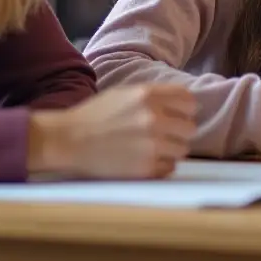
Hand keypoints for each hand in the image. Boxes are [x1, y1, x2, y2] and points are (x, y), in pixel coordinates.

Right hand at [28, 84, 196, 178]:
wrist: (69, 139)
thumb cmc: (96, 114)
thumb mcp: (125, 93)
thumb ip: (154, 96)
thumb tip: (183, 104)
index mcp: (149, 95)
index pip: (189, 100)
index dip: (185, 109)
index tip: (179, 115)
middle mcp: (154, 118)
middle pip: (190, 128)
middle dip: (179, 131)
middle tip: (165, 135)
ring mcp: (152, 144)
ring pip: (183, 149)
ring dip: (171, 150)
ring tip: (154, 149)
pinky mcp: (146, 168)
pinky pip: (169, 168)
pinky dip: (161, 166)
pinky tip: (145, 160)